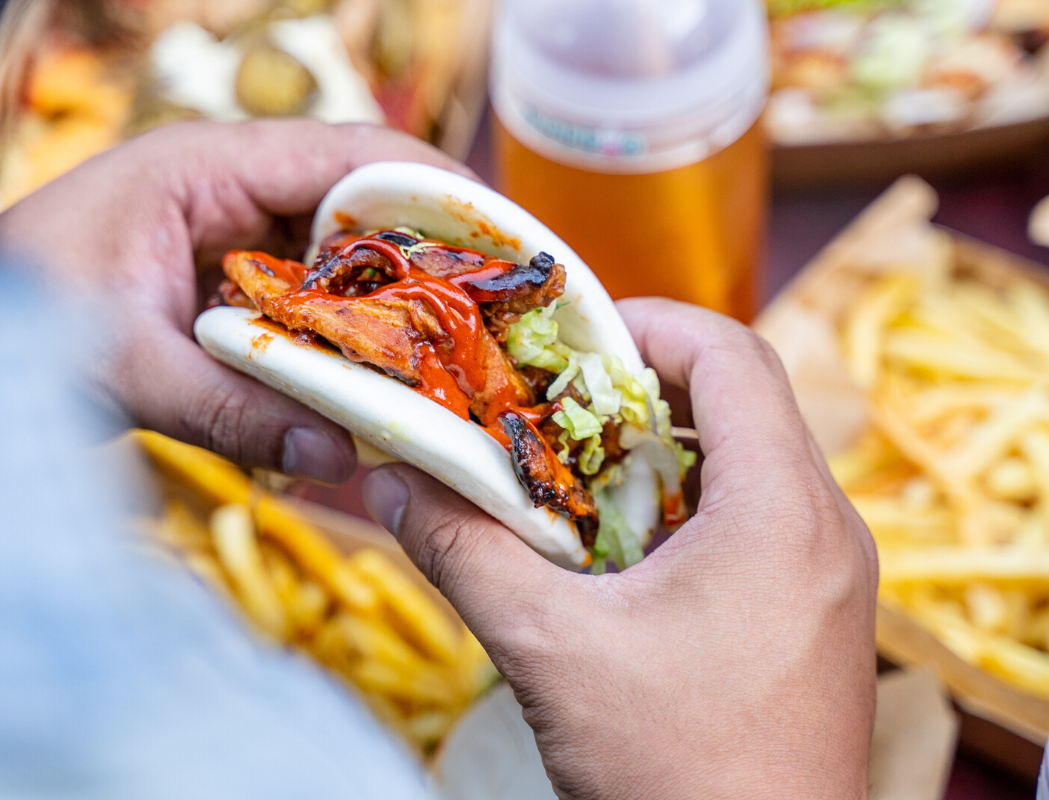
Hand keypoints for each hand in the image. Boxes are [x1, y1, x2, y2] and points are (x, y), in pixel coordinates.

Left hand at [0, 121, 466, 481]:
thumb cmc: (14, 320)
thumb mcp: (119, 363)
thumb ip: (228, 408)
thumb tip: (339, 456)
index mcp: (206, 165)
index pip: (348, 157)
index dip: (435, 194)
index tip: (503, 245)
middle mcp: (234, 190)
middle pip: (365, 208)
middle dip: (435, 259)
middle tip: (504, 316)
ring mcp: (238, 239)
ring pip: (348, 260)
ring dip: (401, 306)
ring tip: (469, 355)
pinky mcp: (238, 288)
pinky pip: (318, 305)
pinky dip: (357, 340)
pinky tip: (394, 384)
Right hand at [362, 298, 877, 799]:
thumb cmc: (676, 772)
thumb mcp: (551, 650)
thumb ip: (464, 553)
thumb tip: (393, 483)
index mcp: (781, 510)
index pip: (731, 351)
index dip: (645, 324)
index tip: (567, 343)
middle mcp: (826, 527)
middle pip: (743, 398)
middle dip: (641, 387)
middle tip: (557, 409)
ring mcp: (833, 575)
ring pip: (751, 460)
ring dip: (663, 450)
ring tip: (580, 477)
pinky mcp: (819, 615)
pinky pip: (760, 519)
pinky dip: (689, 505)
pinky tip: (624, 552)